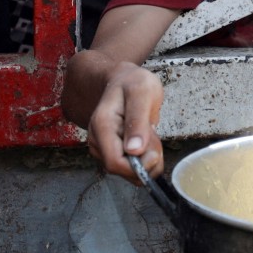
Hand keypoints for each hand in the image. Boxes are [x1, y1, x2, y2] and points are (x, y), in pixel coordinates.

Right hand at [86, 62, 165, 184]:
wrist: (123, 80)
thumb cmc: (133, 83)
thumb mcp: (142, 93)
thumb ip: (138, 121)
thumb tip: (134, 150)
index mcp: (102, 126)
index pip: (115, 163)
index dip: (139, 166)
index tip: (154, 151)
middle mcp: (97, 141)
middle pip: (123, 171)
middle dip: (146, 161)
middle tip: (154, 134)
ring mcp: (103, 148)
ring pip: (130, 172)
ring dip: (148, 159)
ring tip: (150, 133)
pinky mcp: (111, 152)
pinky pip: (132, 168)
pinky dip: (145, 158)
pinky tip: (146, 140)